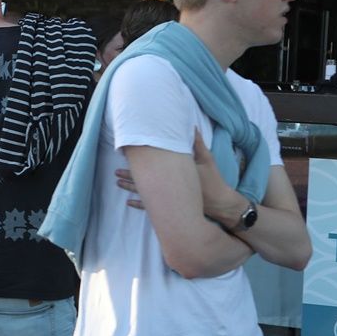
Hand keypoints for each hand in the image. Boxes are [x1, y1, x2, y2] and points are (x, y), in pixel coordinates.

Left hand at [115, 130, 244, 222]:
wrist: (220, 203)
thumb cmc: (213, 180)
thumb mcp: (207, 160)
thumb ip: (198, 144)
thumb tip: (192, 127)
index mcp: (175, 173)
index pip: (153, 165)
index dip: (140, 160)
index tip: (127, 154)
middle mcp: (168, 187)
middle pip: (144, 179)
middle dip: (129, 174)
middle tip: (116, 170)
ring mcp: (168, 199)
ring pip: (143, 193)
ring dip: (130, 187)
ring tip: (117, 182)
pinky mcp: (170, 208)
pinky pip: (150, 208)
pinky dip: (138, 204)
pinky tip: (128, 203)